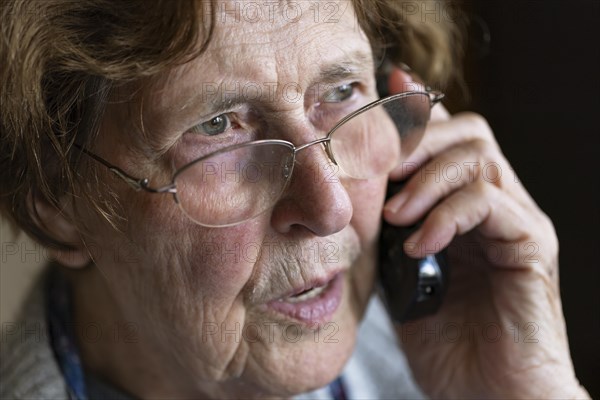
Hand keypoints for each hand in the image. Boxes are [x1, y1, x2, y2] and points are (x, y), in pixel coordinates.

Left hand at [383, 69, 588, 398]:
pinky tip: (419, 246)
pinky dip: (447, 215)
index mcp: (463, 206)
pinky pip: (490, 202)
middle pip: (468, 132)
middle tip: (381, 172)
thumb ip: (389, 231)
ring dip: (427, 179)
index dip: (416, 112)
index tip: (383, 96)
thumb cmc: (442, 339)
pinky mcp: (530, 245)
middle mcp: (496, 203)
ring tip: (395, 217)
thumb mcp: (399, 273)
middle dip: (418, 142)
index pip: (446, 139)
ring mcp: (516, 221)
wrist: (485, 393)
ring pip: (479, 158)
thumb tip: (358, 191)